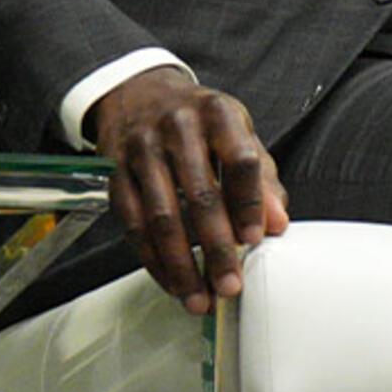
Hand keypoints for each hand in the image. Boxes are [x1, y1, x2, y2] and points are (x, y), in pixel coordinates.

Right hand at [86, 66, 288, 312]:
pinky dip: (152, 259)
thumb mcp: (237, 134)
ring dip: (181, 264)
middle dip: (216, 247)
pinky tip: (170, 281)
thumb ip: (261, 179)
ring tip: (198, 297)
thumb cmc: (199, 122)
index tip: (257, 239)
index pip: (240, 159)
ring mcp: (141, 148)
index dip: (250, 203)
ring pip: (161, 215)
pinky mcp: (114, 171)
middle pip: (199, 194)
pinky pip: (132, 223)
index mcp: (218, 113)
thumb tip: (278, 225)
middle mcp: (178, 126)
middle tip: (229, 285)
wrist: (139, 93)